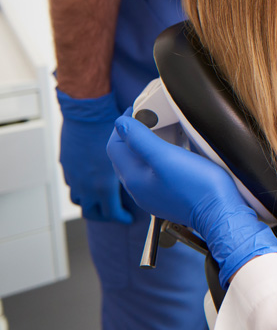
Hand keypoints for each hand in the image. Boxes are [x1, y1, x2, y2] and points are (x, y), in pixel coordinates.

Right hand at [56, 90, 132, 222]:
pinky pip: (72, 183)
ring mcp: (74, 175)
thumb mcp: (133, 150)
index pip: (111, 213)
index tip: (128, 218)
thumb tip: (157, 173)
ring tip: (101, 200)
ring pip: (79, 199)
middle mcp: (85, 184)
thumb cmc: (111, 131)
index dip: (121, 218)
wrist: (86, 111)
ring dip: (90, 202)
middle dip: (103, 216)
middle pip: (91, 212)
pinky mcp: (67, 165)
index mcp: (103, 186)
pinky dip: (82, 187)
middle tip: (114, 214)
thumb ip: (142, 164)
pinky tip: (91, 180)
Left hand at [107, 111, 276, 286]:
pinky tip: (174, 151)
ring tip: (162, 130)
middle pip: (125, 155)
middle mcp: (138, 189)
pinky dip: (158, 157)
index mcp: (133, 178)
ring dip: (146, 145)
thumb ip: (140, 139)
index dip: (123, 125)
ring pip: (140, 163)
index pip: (114, 146)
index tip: (138, 110)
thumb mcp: (166, 156)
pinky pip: (154, 172)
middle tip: (150, 117)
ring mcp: (153, 195)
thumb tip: (120, 124)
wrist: (221, 212)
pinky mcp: (168, 196)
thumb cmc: (197, 185)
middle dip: (133, 134)